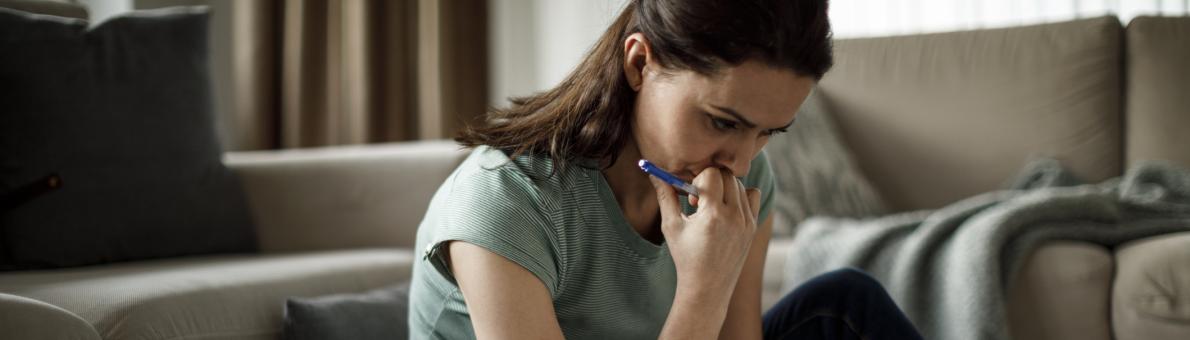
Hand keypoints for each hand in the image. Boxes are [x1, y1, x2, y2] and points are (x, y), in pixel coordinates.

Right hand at [649, 167, 760, 296]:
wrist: (708, 287)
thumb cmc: (685, 257)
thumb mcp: (671, 226)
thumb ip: (665, 195)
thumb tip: (654, 172)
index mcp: (713, 215)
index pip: (712, 173)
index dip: (698, 179)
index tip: (691, 197)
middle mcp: (734, 217)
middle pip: (727, 175)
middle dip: (711, 181)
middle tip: (698, 202)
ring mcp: (747, 222)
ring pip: (739, 184)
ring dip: (724, 188)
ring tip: (710, 209)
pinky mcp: (753, 227)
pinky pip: (752, 196)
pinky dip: (740, 196)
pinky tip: (726, 211)